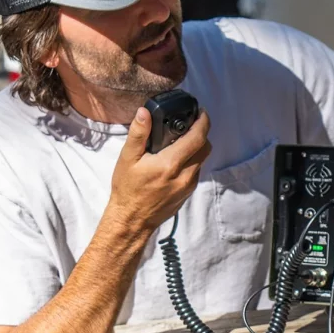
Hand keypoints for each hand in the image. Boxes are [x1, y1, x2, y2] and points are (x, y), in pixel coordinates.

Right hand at [108, 106, 211, 232]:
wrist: (132, 220)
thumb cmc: (127, 189)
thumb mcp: (127, 159)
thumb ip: (138, 134)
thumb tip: (144, 112)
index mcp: (170, 164)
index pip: (197, 138)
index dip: (203, 122)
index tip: (201, 112)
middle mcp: (185, 175)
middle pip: (205, 147)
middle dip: (201, 133)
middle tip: (189, 125)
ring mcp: (188, 186)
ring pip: (202, 160)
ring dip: (196, 148)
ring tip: (180, 142)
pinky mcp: (188, 193)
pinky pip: (196, 172)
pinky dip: (191, 161)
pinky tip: (176, 160)